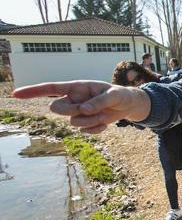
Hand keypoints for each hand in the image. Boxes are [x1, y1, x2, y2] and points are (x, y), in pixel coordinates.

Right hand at [11, 81, 150, 133]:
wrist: (127, 106)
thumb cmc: (119, 95)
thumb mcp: (113, 96)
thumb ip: (98, 101)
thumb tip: (83, 110)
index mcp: (76, 87)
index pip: (50, 88)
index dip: (33, 91)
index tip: (16, 94)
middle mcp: (73, 100)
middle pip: (56, 108)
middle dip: (71, 111)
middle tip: (89, 109)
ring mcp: (78, 112)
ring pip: (73, 122)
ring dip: (90, 121)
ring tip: (104, 114)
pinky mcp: (85, 124)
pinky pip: (84, 132)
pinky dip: (96, 129)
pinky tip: (105, 123)